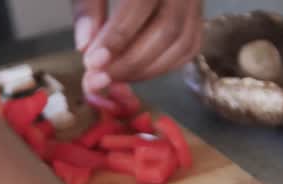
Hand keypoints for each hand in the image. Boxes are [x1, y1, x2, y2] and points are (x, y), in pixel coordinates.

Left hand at [73, 0, 203, 94]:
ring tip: (114, 76)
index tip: (92, 62)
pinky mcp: (198, 13)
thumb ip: (88, 6)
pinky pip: (189, 47)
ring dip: (146, 69)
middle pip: (166, 29)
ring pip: (182, 43)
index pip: (140, 3)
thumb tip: (84, 46)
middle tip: (99, 77)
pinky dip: (164, 65)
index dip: (117, 37)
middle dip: (130, 61)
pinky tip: (137, 70)